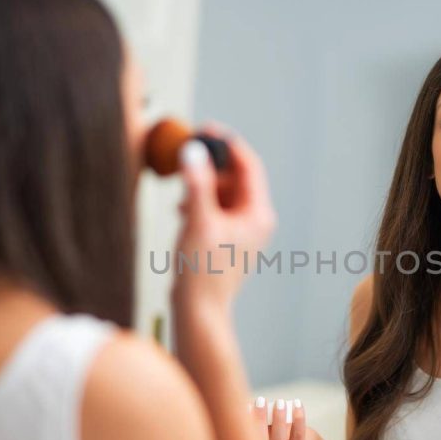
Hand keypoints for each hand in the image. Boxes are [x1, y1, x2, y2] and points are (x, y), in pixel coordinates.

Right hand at [173, 124, 277, 307]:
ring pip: (224, 192)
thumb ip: (196, 184)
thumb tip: (193, 152)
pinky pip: (216, 208)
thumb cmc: (202, 271)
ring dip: (203, 184)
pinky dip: (200, 201)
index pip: (249, 166)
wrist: (198, 310)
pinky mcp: (227, 238)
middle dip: (211, 165)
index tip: (207, 129)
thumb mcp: (198, 221)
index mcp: (258, 214)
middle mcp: (255, 220)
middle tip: (189, 152)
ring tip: (182, 190)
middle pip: (236, 177)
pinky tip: (182, 209)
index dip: (228, 144)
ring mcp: (242, 230)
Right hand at [249, 397, 317, 439]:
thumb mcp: (266, 428)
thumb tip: (247, 403)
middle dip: (260, 419)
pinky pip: (298, 436)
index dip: (245, 422)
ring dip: (278, 420)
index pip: (247, 439)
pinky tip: (297, 405)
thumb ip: (257, 419)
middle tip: (261, 400)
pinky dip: (298, 419)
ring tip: (280, 402)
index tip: (245, 405)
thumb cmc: (279, 432)